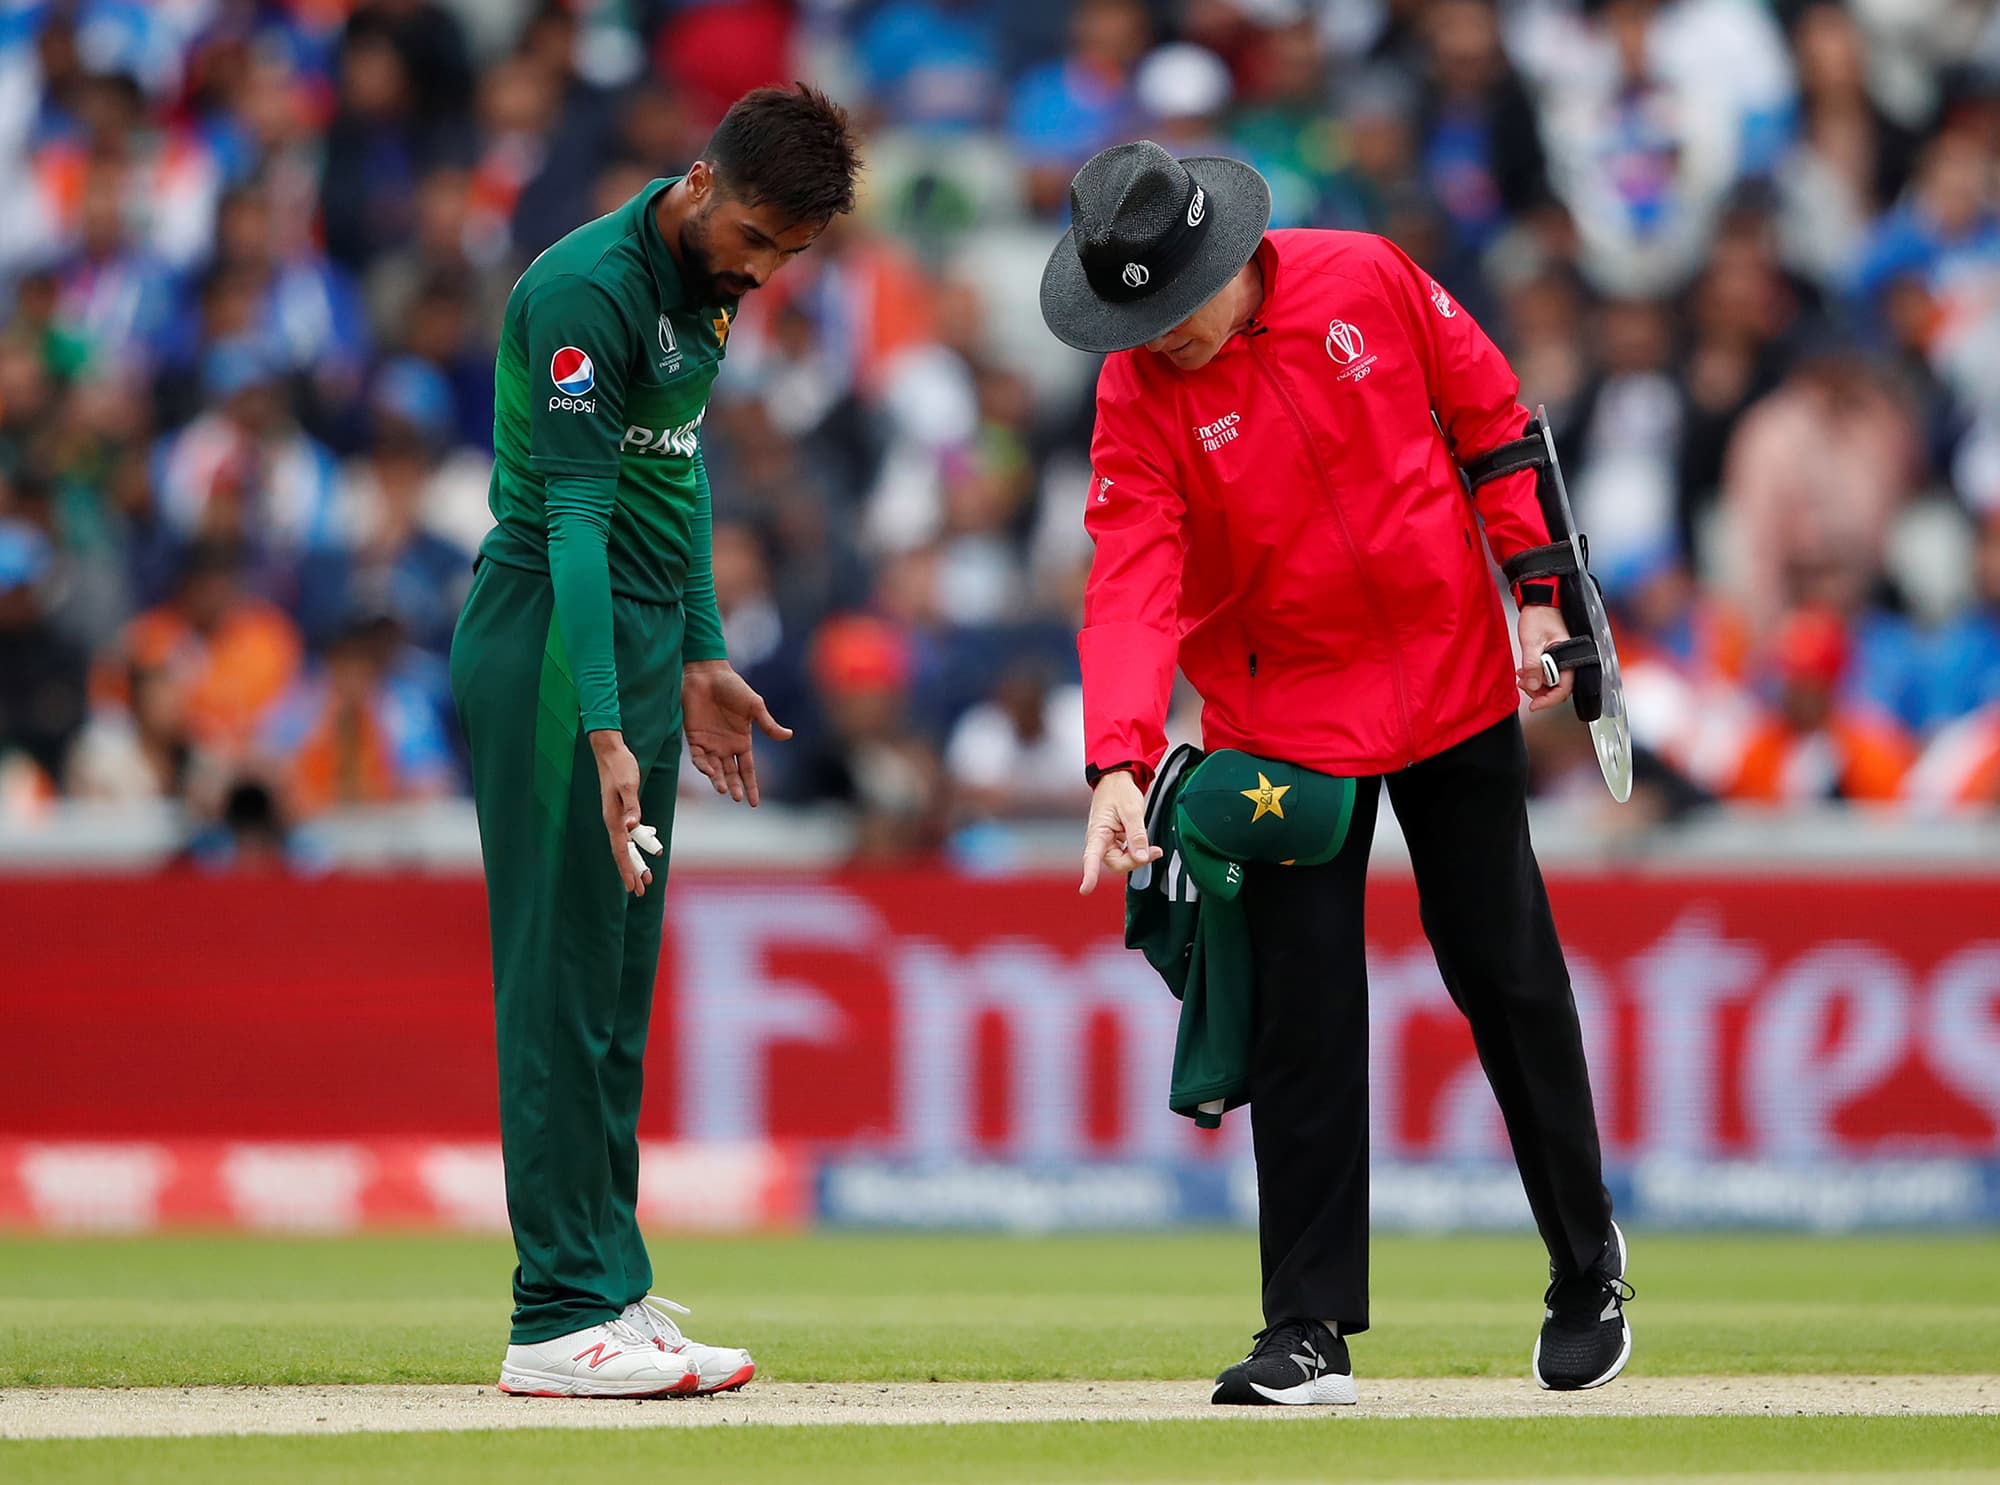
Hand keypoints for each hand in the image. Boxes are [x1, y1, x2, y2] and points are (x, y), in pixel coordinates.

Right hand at [591, 729, 652, 895]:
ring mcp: (616, 816)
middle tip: (642, 891)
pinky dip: (638, 843)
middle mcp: (613, 820)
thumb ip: (631, 806)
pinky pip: (629, 833)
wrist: (610, 750)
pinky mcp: (621, 809)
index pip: (621, 851)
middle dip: (632, 872)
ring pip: (627, 844)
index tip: (634, 888)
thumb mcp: (628, 785)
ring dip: (636, 860)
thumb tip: (631, 827)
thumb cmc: (620, 766)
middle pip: (623, 853)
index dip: (628, 870)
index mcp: (613, 818)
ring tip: (646, 876)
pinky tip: (647, 845)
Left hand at [682, 660, 791, 806]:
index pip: (747, 770)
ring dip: (718, 780)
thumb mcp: (754, 706)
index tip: (755, 804)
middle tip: (738, 798)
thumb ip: (768, 724)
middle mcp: (726, 747)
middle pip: (731, 774)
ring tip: (723, 789)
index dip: (752, 786)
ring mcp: (710, 743)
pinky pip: (698, 757)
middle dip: (735, 787)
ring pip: (715, 769)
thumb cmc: (733, 687)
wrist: (707, 674)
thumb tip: (789, 736)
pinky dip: (703, 766)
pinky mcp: (694, 737)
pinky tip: (710, 770)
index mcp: (742, 742)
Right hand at [1079, 770, 1161, 894]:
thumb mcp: (1132, 811)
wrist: (1116, 780)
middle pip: (1116, 864)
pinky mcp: (1114, 842)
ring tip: (1153, 849)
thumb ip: (1137, 835)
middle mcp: (1099, 840)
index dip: (1089, 874)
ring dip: (1137, 858)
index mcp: (1097, 832)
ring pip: (1122, 862)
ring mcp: (1107, 842)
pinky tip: (1146, 847)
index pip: (1091, 857)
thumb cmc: (1119, 791)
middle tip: (1154, 852)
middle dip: (1135, 862)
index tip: (1086, 889)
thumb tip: (1141, 857)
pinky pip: (1125, 855)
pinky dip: (1137, 853)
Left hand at [1517, 604, 1575, 713]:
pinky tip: (1525, 671)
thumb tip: (1532, 687)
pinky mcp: (1557, 654)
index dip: (1548, 700)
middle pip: (1558, 688)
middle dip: (1539, 691)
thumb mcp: (1532, 642)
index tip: (1533, 706)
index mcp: (1569, 656)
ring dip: (1536, 683)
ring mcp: (1563, 657)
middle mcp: (1570, 659)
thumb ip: (1533, 666)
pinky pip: (1549, 671)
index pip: (1563, 689)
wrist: (1540, 599)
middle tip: (1523, 686)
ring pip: (1552, 681)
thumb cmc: (1540, 614)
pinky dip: (1537, 674)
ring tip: (1522, 677)